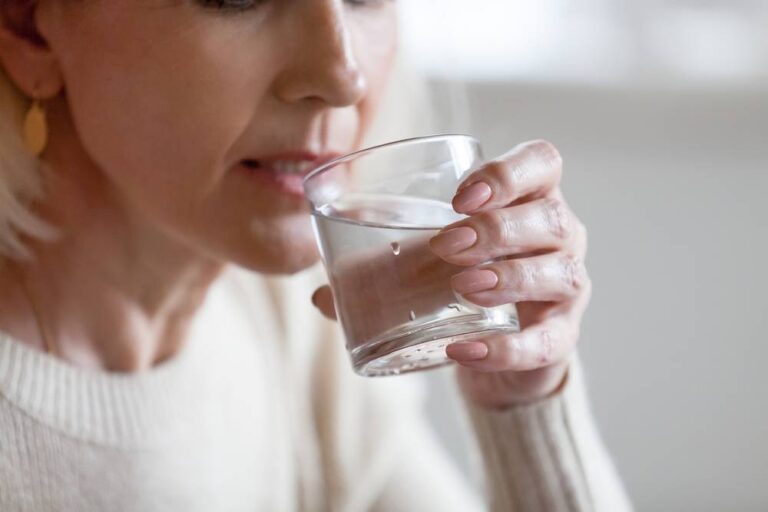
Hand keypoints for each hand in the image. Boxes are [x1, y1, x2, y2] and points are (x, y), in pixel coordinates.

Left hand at [311, 140, 590, 408]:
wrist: (496, 351)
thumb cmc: (461, 286)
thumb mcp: (422, 267)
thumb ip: (376, 270)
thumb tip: (319, 292)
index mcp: (529, 201)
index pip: (543, 164)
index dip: (509, 172)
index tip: (460, 197)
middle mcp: (560, 237)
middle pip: (552, 218)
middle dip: (498, 228)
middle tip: (445, 246)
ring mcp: (568, 289)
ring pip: (561, 273)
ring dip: (510, 277)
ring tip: (463, 286)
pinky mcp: (561, 338)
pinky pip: (546, 341)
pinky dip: (505, 348)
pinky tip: (463, 350)